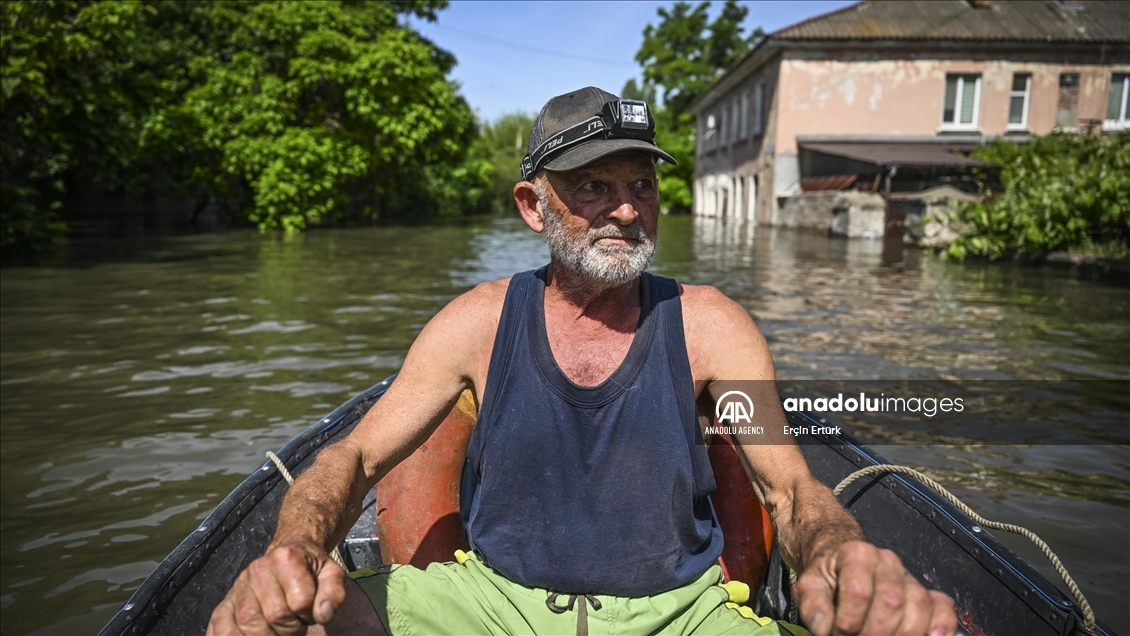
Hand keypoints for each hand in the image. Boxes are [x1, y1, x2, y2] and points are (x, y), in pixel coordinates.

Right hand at [206, 541, 346, 635]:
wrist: (287, 555)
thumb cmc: (310, 569)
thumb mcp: (331, 574)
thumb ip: (333, 593)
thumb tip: (324, 614)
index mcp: (286, 558)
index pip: (300, 601)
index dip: (310, 614)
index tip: (310, 612)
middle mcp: (257, 570)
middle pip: (275, 615)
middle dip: (291, 630)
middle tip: (296, 626)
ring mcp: (239, 587)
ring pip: (248, 625)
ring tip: (278, 632)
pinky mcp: (225, 603)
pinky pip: (220, 626)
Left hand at [794, 541, 956, 635]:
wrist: (843, 564)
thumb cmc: (829, 578)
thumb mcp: (810, 586)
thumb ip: (814, 605)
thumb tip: (825, 627)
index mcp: (858, 554)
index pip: (858, 591)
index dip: (847, 621)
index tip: (837, 633)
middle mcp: (888, 562)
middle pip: (891, 602)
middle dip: (874, 632)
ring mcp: (910, 578)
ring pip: (919, 606)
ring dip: (904, 634)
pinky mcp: (927, 594)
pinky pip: (943, 608)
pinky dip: (941, 627)